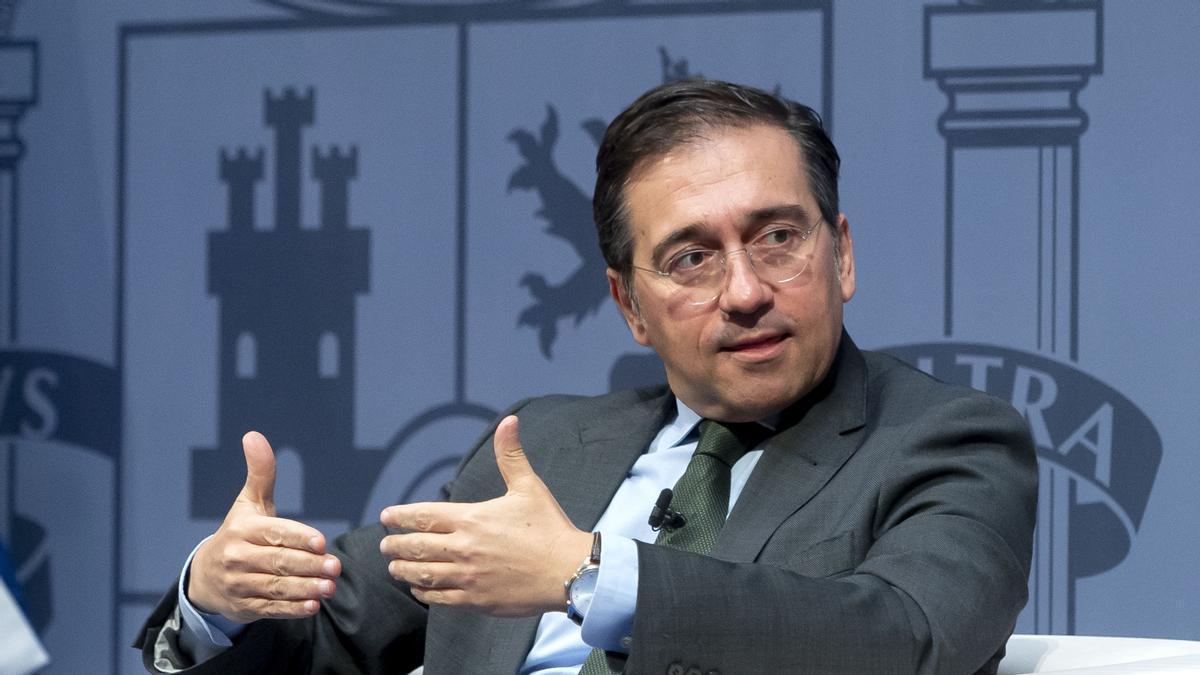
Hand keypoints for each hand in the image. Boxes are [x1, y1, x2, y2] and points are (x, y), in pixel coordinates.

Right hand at [187, 431, 341, 622]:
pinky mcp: (245, 606)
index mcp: (242, 530)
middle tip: (335, 567)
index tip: (321, 542)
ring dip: (304, 589)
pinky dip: (291, 609)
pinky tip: (312, 606)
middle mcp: (237, 558)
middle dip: (308, 565)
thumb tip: (254, 435)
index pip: (273, 533)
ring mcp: (239, 584)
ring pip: (276, 587)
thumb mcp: (248, 504)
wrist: (205, 577)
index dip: (297, 538)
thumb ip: (259, 473)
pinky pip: (271, 608)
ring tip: (330, 587)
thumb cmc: (238, 534)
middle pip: (277, 562)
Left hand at [379, 415, 591, 616]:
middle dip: (395, 545)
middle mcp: (464, 548)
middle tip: (384, 545)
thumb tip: (509, 421)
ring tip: (394, 568)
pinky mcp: (475, 600)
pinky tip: (419, 589)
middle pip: (415, 546)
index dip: (400, 516)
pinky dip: (423, 592)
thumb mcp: (528, 487)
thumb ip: (510, 455)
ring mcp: (468, 576)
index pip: (423, 516)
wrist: (568, 571)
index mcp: (472, 518)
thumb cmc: (549, 528)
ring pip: (422, 574)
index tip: (386, 517)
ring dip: (403, 570)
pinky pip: (439, 598)